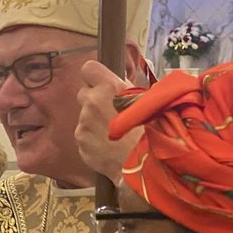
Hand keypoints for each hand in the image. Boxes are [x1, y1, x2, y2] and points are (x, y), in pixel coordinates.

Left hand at [75, 60, 142, 185]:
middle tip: (110, 111)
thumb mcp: (146, 99)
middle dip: (94, 100)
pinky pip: (84, 137)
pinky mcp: (80, 144)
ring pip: (84, 118)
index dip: (94, 76)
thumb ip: (125, 90)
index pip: (88, 69)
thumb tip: (118, 86)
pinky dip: (93, 140)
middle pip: (83, 94)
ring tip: (114, 134)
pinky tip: (109, 146)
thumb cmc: (152, 128)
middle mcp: (91, 103)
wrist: (146, 163)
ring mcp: (82, 125)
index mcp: (108, 87)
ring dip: (94, 122)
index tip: (101, 83)